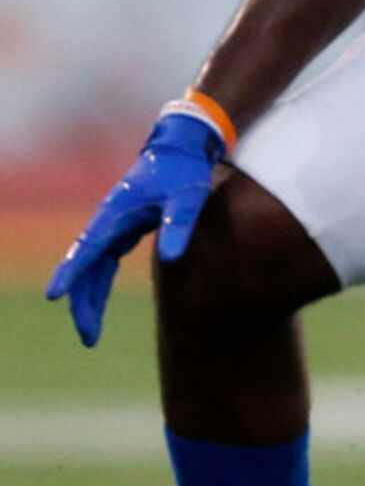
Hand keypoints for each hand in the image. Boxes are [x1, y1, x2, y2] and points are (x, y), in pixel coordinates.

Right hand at [46, 113, 224, 347]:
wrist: (182, 148)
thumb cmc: (184, 172)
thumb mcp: (189, 197)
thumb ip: (179, 225)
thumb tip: (170, 258)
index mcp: (117, 213)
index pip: (90, 248)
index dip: (72, 273)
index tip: (54, 295)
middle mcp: (108, 221)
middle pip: (86, 267)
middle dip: (82, 302)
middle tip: (88, 337)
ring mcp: (112, 226)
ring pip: (91, 268)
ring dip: (88, 298)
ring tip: (90, 334)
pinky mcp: (121, 229)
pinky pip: (102, 262)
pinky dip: (97, 284)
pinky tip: (96, 305)